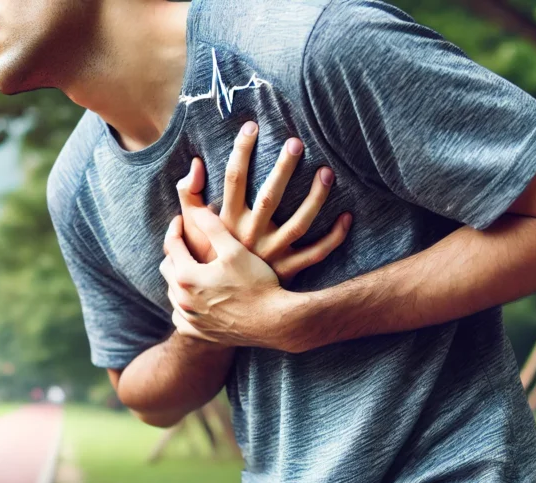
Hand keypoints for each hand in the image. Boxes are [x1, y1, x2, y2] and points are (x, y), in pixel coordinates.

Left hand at [160, 210, 290, 346]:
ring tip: (192, 267)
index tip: (181, 220)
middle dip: (174, 252)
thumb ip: (212, 227)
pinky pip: (181, 316)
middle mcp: (182, 300)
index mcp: (186, 276)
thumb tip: (196, 210)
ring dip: (178, 278)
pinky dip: (184, 305)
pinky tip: (195, 298)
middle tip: (185, 242)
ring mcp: (189, 319)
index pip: (171, 245)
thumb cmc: (257, 283)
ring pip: (173, 293)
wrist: (274, 322)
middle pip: (167, 269)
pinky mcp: (197, 333)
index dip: (175, 228)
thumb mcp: (235, 250)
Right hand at [176, 121, 350, 283]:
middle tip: (296, 142)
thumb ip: (188, 195)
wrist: (217, 304)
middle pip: (270, 196)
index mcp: (226, 222)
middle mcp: (250, 236)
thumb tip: (194, 164)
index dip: (242, 150)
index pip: (233, 178)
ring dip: (315, 198)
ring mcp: (272, 254)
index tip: (251, 126)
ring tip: (327, 172)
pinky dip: (334, 236)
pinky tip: (347, 216)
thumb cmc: (205, 258)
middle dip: (283, 168)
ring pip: (299, 223)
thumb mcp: (190, 228)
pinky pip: (316, 253)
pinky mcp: (288, 270)